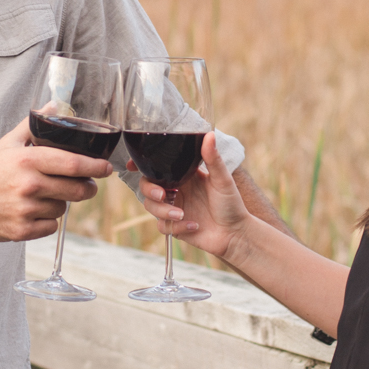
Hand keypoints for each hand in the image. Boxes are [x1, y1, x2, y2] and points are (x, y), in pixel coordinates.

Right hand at [0, 119, 112, 242]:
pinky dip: (47, 221)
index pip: (72, 163)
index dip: (95, 167)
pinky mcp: (21, 231)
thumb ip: (32, 126)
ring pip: (63, 208)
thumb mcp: (6, 144)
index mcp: (26, 160)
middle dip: (87, 188)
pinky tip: (32, 212)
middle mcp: (27, 185)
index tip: (107, 167)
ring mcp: (25, 210)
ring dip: (60, 203)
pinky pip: (51, 227)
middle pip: (76, 190)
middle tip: (86, 186)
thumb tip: (53, 106)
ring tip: (42, 196)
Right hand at [133, 131, 251, 265]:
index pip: (156, 167)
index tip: (132, 165)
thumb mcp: (222, 179)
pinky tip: (193, 226)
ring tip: (182, 215)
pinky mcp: (175, 227)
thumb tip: (209, 135)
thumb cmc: (232, 204)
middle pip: (147, 186)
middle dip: (150, 190)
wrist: (236, 233)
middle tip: (163, 195)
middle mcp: (175, 191)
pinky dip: (176, 227)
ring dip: (163, 211)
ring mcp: (173, 209)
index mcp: (182, 176)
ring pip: (151, 207)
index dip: (141, 165)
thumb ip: (213, 159)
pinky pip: (163, 227)